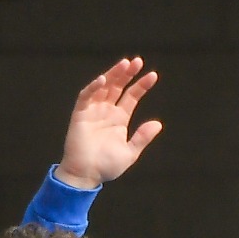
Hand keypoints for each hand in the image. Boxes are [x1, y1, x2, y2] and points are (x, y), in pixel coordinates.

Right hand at [56, 57, 162, 189]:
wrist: (86, 175)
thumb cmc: (106, 167)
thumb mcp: (129, 153)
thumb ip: (142, 138)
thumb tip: (158, 124)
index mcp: (120, 119)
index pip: (132, 96)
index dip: (141, 85)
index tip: (153, 75)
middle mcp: (107, 112)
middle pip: (118, 87)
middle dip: (127, 74)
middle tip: (137, 61)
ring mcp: (93, 111)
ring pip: (104, 87)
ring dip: (113, 75)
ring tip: (124, 64)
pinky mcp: (80, 114)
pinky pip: (86, 97)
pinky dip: (94, 87)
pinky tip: (104, 80)